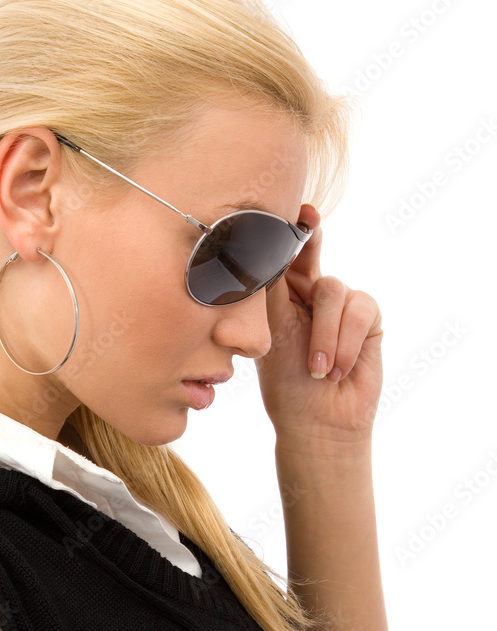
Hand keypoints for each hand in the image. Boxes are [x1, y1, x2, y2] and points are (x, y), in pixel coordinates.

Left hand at [254, 204, 383, 443]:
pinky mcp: (368, 318)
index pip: (281, 257)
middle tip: (307, 220)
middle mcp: (311, 292)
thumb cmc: (285, 383)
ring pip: (333, 291)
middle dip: (309, 237)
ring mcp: (341, 303)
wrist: (317, 421)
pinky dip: (344, 343)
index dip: (283, 232)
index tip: (284, 210)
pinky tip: (335, 369)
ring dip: (323, 336)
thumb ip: (271, 290)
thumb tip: (262, 251)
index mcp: (281, 295)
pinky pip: (359, 311)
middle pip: (311, 252)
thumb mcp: (272, 333)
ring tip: (316, 369)